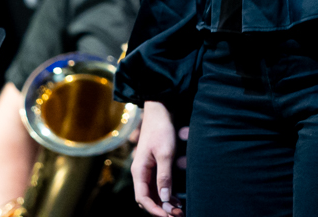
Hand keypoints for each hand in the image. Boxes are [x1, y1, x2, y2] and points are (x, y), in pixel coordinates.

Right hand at [131, 100, 182, 215]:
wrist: (160, 111)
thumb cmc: (161, 130)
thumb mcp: (165, 153)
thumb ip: (164, 176)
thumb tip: (164, 198)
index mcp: (139, 170)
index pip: (142, 198)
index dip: (155, 210)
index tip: (169, 216)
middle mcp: (140, 173)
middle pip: (146, 199)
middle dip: (160, 209)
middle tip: (177, 215)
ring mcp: (146, 170)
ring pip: (152, 194)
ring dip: (163, 203)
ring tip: (178, 210)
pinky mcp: (153, 167)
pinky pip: (156, 186)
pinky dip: (165, 195)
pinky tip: (175, 199)